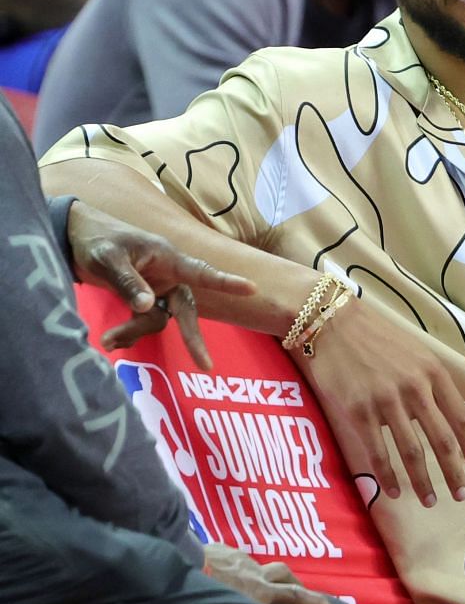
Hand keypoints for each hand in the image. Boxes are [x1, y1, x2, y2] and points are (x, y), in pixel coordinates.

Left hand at [65, 201, 256, 370]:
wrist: (73, 237)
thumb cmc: (96, 239)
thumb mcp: (108, 258)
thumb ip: (128, 282)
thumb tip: (148, 307)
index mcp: (167, 259)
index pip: (201, 272)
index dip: (226, 283)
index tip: (251, 288)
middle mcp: (168, 276)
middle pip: (186, 310)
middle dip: (192, 338)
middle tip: (205, 366)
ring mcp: (157, 289)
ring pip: (158, 319)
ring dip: (136, 331)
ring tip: (107, 341)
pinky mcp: (143, 299)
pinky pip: (144, 321)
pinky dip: (130, 332)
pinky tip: (113, 340)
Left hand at [201, 543, 342, 603]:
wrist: (171, 565)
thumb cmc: (193, 602)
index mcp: (258, 593)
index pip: (299, 598)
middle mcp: (254, 574)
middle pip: (286, 574)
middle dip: (295, 583)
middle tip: (297, 593)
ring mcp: (237, 558)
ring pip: (258, 566)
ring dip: (260, 576)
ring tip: (248, 587)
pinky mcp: (220, 549)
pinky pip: (233, 558)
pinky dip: (234, 568)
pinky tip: (219, 575)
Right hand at [302, 294, 464, 506]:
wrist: (331, 321)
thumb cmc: (376, 337)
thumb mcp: (417, 353)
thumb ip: (436, 383)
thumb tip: (457, 414)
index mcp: (434, 373)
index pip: (461, 419)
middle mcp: (415, 388)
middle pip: (442, 440)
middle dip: (454, 473)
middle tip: (461, 496)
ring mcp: (387, 401)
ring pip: (413, 451)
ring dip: (424, 482)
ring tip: (431, 501)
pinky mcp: (359, 411)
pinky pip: (379, 452)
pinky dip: (390, 476)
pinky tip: (396, 492)